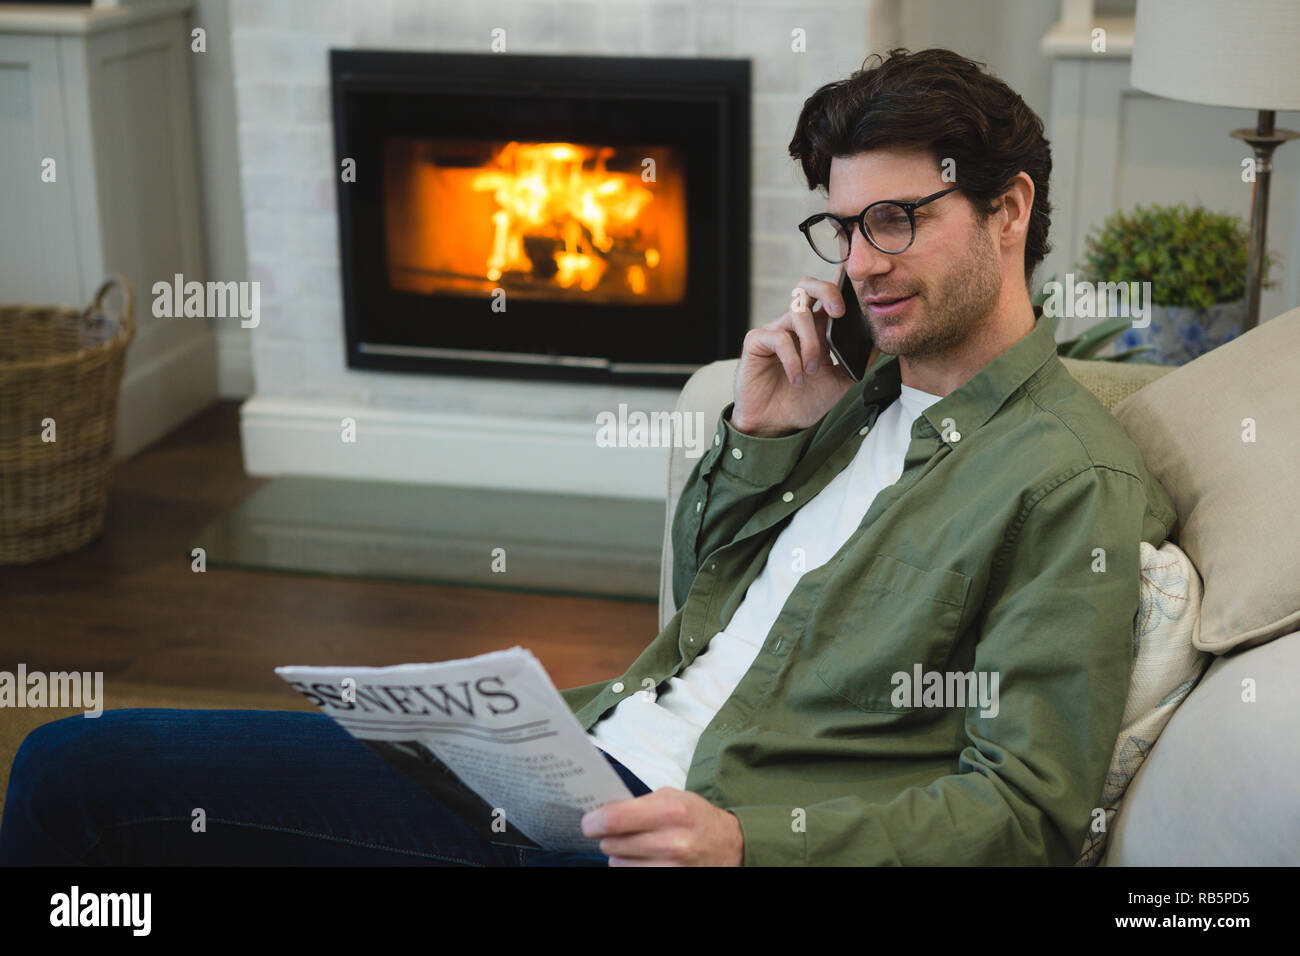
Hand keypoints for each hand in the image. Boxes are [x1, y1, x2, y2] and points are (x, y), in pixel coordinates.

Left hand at [580, 788, 743, 865]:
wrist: (731, 846)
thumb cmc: (696, 817)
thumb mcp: (672, 797)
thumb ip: (637, 804)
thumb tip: (600, 813)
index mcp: (669, 812)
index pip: (613, 819)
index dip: (593, 821)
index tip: (589, 822)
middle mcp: (670, 843)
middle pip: (610, 844)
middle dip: (609, 837)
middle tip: (620, 832)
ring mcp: (670, 868)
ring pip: (617, 864)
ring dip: (620, 856)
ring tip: (638, 847)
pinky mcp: (670, 881)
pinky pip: (631, 876)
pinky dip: (632, 868)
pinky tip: (644, 860)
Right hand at [730, 275, 853, 437]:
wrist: (777, 425)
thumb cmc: (803, 401)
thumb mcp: (839, 382)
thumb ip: (856, 362)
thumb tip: (877, 343)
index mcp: (816, 330)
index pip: (827, 297)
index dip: (840, 285)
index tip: (858, 291)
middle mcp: (795, 325)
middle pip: (807, 286)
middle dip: (826, 291)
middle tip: (839, 313)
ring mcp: (775, 331)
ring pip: (797, 314)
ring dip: (811, 344)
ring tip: (812, 370)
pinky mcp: (757, 342)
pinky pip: (778, 337)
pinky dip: (792, 359)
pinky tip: (796, 379)